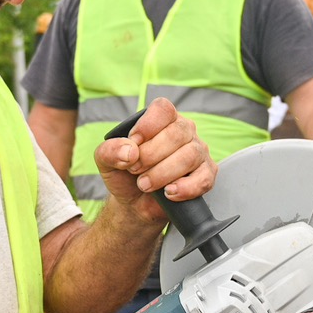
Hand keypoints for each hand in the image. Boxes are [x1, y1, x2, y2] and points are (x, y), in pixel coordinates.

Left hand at [93, 98, 216, 224]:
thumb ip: (110, 150)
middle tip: (134, 170)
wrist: (135, 204)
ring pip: (189, 156)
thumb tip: (130, 150)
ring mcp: (198, 152)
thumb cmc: (125, 175)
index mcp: (162, 120)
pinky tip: (168, 193)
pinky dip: (184, 188)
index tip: (134, 144)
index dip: (147, 126)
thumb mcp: (106, 161)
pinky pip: (203, 179)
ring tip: (145, 185)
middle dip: (150, 155)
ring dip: (162, 174)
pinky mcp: (206, 175)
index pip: (163, 109)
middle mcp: (184, 131)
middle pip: (176, 133)